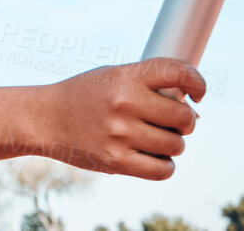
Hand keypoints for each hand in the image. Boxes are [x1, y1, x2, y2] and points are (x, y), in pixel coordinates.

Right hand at [40, 59, 202, 179]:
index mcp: (125, 76)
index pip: (177, 73)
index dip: (197, 82)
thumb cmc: (85, 95)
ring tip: (156, 139)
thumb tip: (189, 104)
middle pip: (184, 118)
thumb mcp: (112, 76)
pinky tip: (154, 157)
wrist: (45, 118)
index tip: (198, 92)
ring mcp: (120, 133)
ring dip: (172, 144)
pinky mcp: (116, 161)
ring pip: (176, 146)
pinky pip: (163, 170)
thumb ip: (146, 84)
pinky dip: (164, 165)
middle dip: (185, 121)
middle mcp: (124, 103)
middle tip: (173, 121)